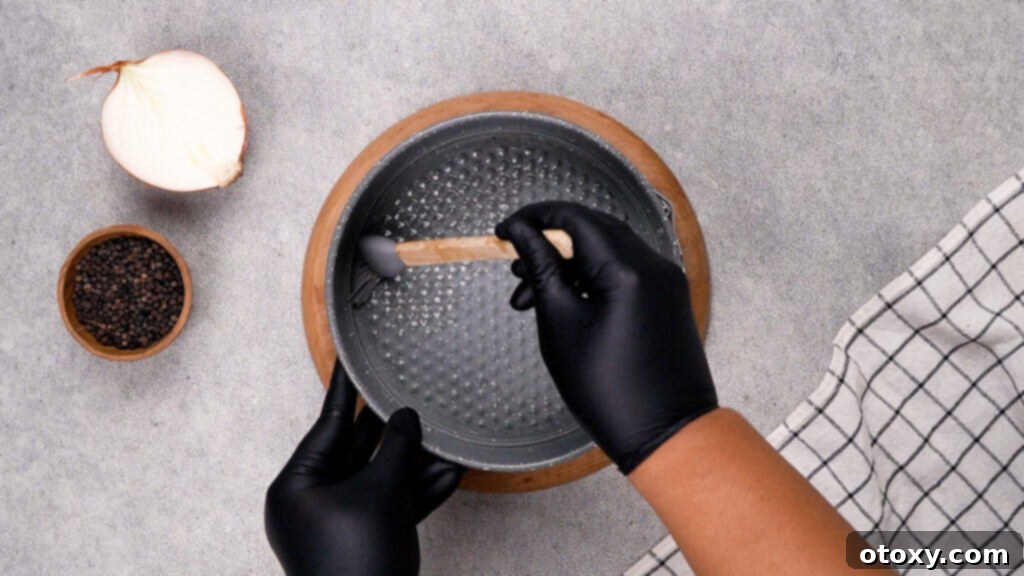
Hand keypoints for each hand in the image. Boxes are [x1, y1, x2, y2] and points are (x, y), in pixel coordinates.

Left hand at [265, 364, 463, 575]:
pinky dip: (416, 492)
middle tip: (409, 388)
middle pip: (356, 450)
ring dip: (413, 461)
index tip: (354, 357)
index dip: (347, 390)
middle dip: (391, 428)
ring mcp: (340, 524)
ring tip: (444, 433)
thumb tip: (407, 417)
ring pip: (379, 478)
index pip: (328, 424)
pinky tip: (450, 472)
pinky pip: (390, 506)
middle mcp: (313, 501)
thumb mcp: (380, 494)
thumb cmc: (359, 561)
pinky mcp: (365, 541)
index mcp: (298, 486)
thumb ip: (397, 450)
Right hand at [496, 202, 717, 473]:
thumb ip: (542, 269)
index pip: (575, 217)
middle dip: (549, 243)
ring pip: (608, 251)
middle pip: (593, 229)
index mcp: (627, 270)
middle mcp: (654, 265)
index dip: (534, 218)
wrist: (667, 434)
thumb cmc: (609, 390)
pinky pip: (625, 271)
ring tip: (530, 298)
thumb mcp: (561, 325)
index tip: (504, 232)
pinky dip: (592, 278)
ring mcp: (666, 281)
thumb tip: (521, 232)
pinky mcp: (668, 298)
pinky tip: (565, 304)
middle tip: (514, 269)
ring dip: (568, 265)